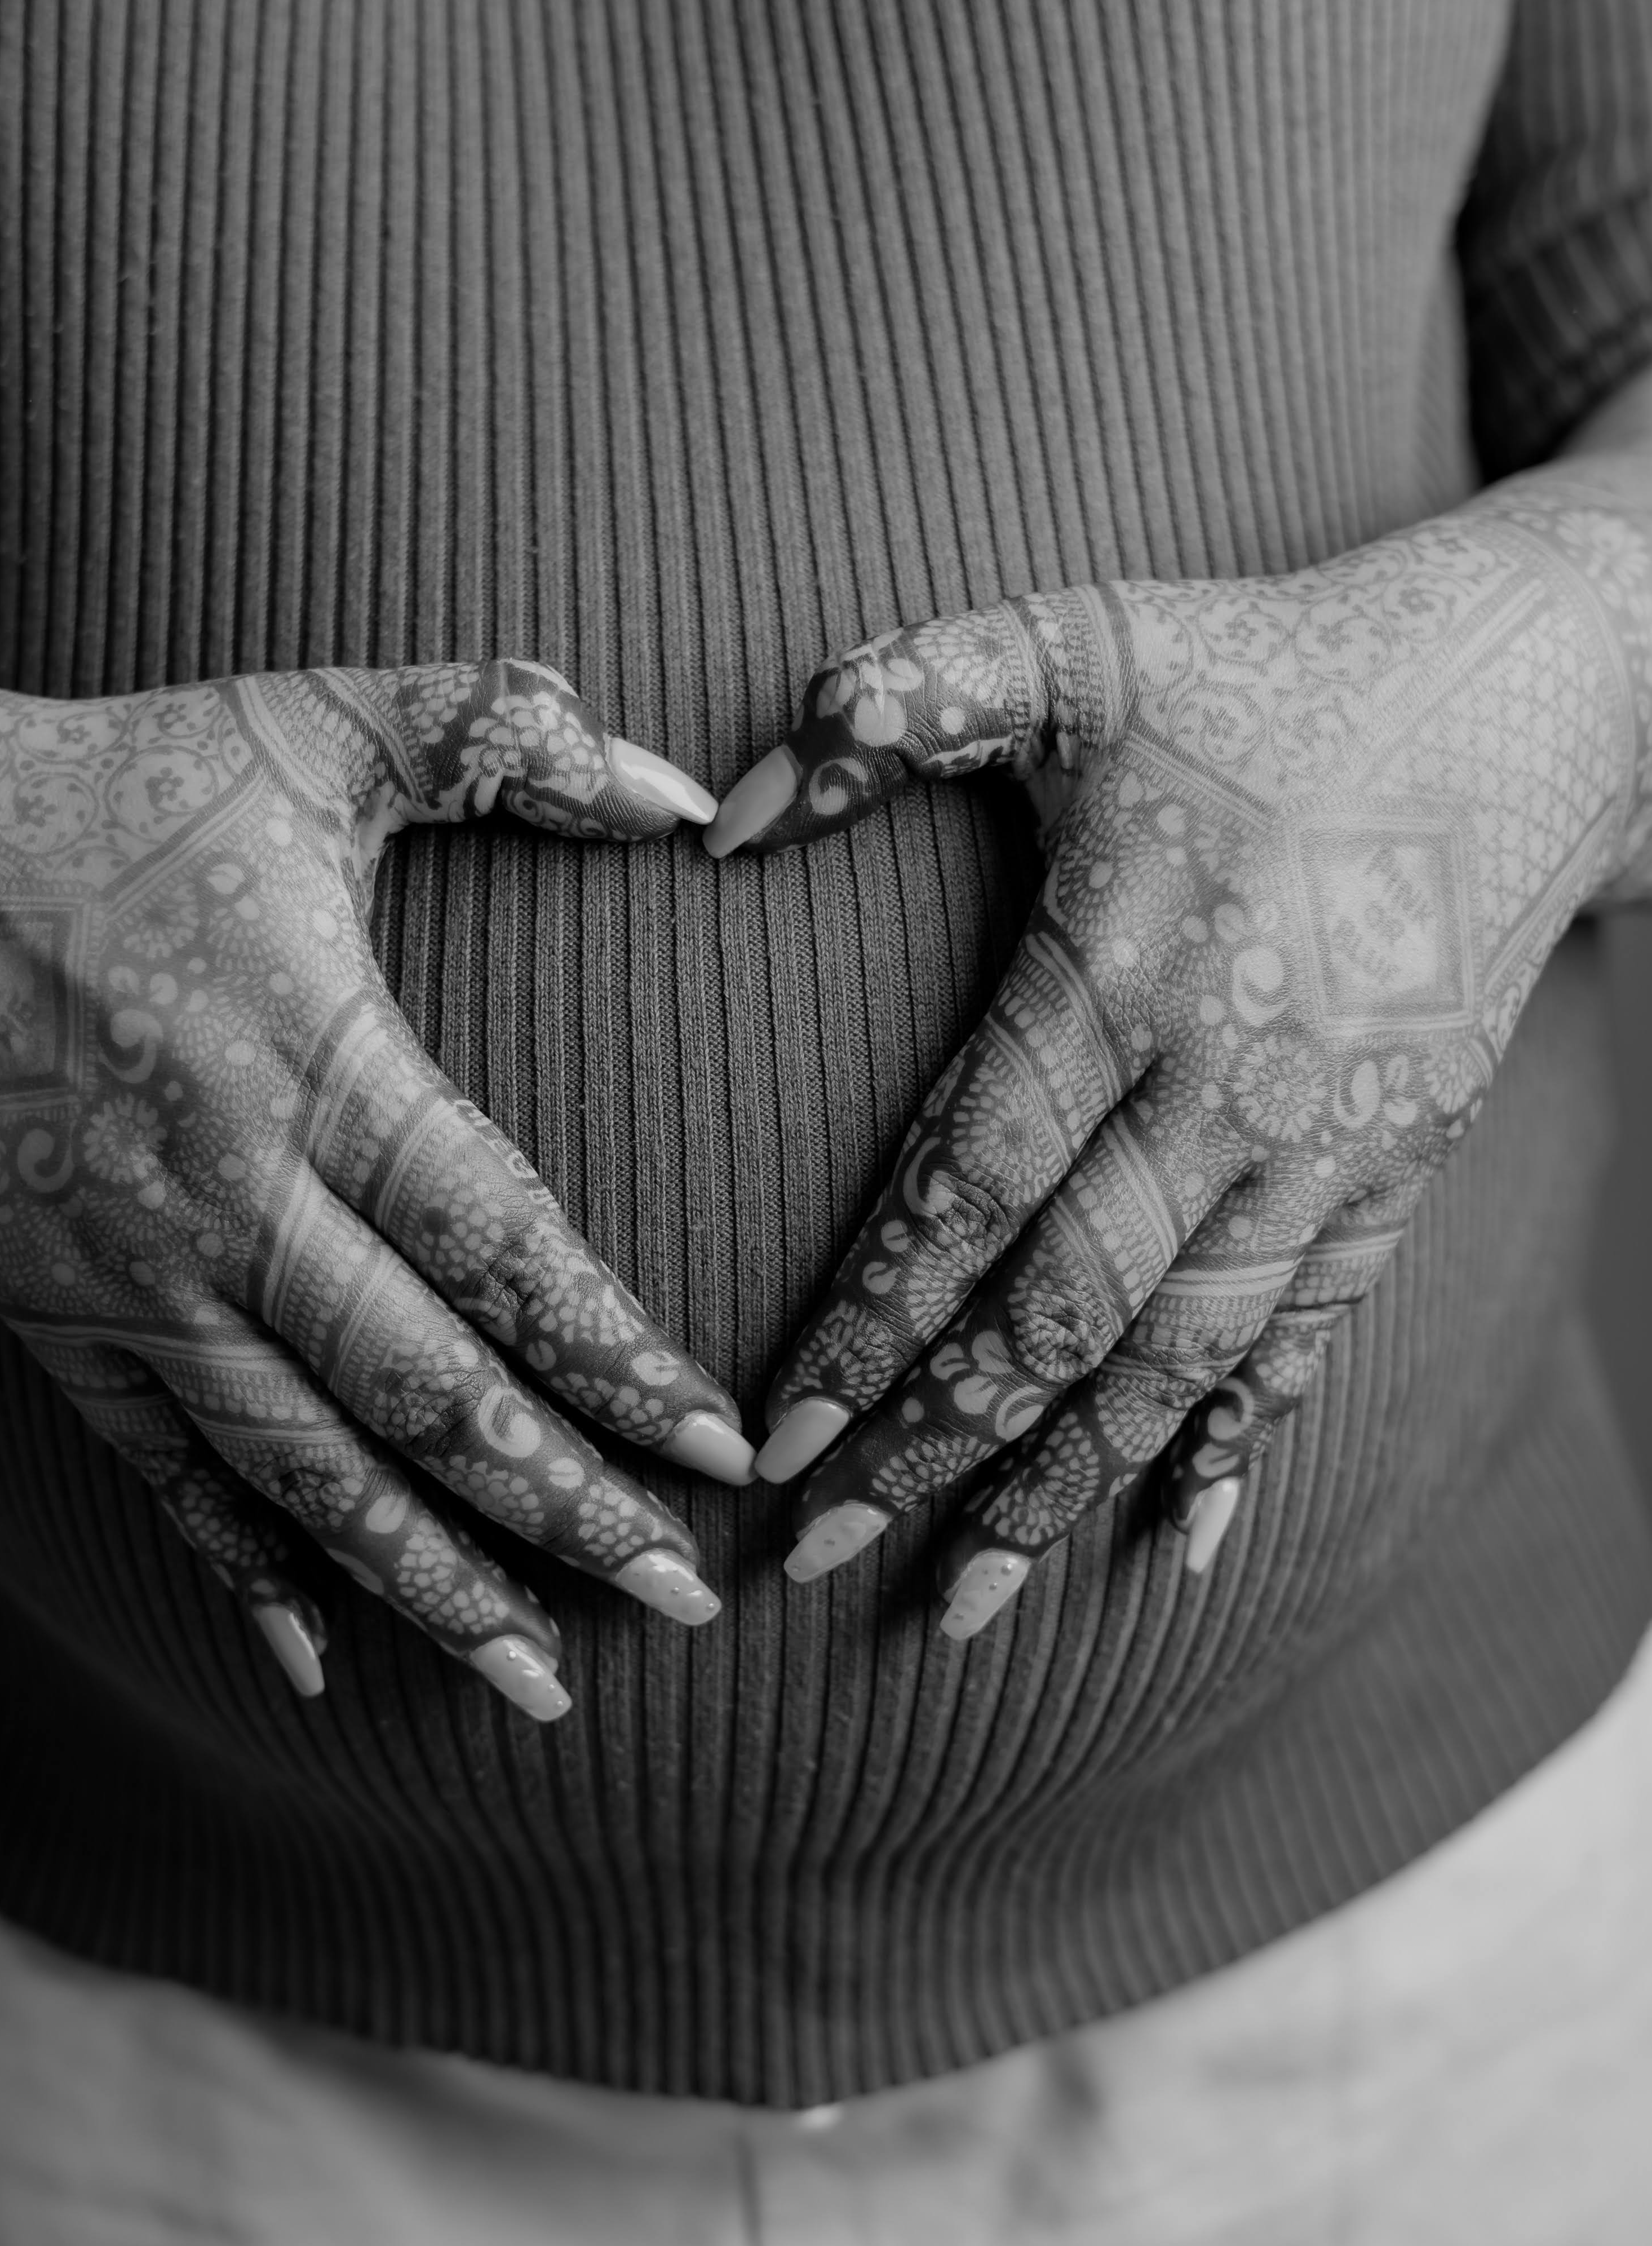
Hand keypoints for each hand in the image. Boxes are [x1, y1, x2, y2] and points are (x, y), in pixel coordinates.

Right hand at [0, 653, 752, 1718]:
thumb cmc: (111, 783)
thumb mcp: (311, 723)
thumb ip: (504, 733)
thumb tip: (689, 795)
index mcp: (313, 1065)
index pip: (501, 1246)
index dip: (616, 1358)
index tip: (716, 1447)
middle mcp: (226, 1202)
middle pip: (423, 1394)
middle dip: (562, 1510)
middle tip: (684, 1604)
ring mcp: (133, 1280)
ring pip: (304, 1471)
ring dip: (430, 1583)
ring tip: (544, 1684)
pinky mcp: (53, 1318)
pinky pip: (165, 1473)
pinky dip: (243, 1570)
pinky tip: (319, 1659)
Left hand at [705, 475, 1651, 1636]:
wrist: (1533, 693)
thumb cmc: (1272, 666)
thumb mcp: (1078, 639)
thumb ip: (894, 700)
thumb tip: (712, 815)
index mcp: (1126, 973)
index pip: (966, 1193)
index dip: (867, 1328)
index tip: (774, 1441)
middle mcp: (1228, 1089)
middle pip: (1060, 1314)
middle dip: (932, 1450)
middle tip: (813, 1564)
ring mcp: (1328, 1144)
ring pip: (1182, 1362)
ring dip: (1065, 1489)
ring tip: (963, 1606)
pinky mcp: (1402, 1164)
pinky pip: (1310, 1337)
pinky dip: (1241, 1444)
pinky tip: (1182, 1540)